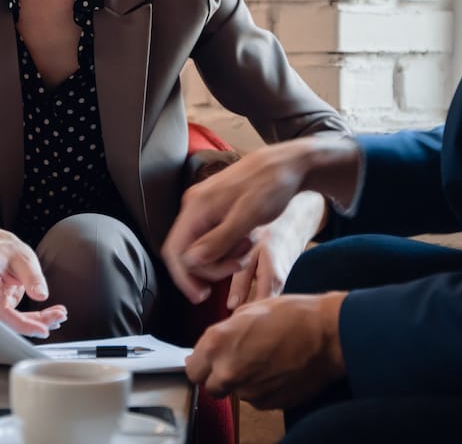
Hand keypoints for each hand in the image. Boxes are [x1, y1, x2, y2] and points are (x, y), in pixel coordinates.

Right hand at [0, 224, 66, 337]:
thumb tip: (41, 295)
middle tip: (58, 316)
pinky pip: (14, 321)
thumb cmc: (8, 252)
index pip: (1, 311)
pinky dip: (33, 321)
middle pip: (7, 322)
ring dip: (37, 324)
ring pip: (12, 325)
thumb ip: (32, 276)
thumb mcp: (24, 258)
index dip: (22, 324)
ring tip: (58, 315)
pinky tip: (50, 316)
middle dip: (34, 324)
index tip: (43, 329)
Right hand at [163, 136, 357, 303]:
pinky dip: (227, 247)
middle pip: (186, 252)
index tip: (200, 296)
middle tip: (239, 266)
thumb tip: (190, 261)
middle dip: (211, 267)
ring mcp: (204, 206)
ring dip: (222, 257)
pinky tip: (246, 241)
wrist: (287, 165)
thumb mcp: (247, 218)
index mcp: (197, 206)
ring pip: (200, 246)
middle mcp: (194, 205)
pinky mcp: (215, 208)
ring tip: (247, 249)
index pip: (174, 250)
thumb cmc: (270, 187)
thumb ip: (218, 241)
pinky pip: (211, 237)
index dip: (183, 277)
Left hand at [185, 292, 346, 409]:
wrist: (328, 334)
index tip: (210, 359)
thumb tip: (208, 350)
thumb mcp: (248, 311)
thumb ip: (223, 334)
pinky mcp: (269, 403)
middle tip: (239, 358)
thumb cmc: (292, 315)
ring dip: (244, 380)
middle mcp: (229, 371)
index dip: (202, 363)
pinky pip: (257, 398)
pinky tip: (277, 368)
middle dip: (220, 375)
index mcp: (218, 344)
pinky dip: (262, 387)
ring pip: (235, 392)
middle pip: (211, 386)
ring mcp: (250, 390)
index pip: (193, 369)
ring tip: (265, 357)